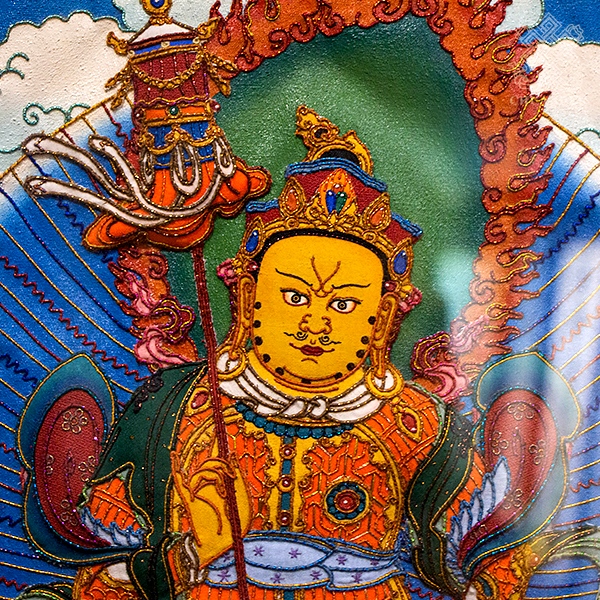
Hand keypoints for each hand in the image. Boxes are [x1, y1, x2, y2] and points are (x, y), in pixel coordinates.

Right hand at [171, 451, 252, 567]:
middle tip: (232, 477)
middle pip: (210, 464)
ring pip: (203, 472)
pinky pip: (179, 480)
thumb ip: (235, 473)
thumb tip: (231, 453)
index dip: (222, 455)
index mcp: (220, 482)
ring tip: (223, 494)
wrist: (224, 540)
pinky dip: (175, 466)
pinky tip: (173, 454)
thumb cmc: (236, 520)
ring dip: (215, 478)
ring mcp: (197, 490)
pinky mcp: (188, 498)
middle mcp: (207, 484)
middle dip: (222, 466)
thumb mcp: (240, 493)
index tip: (227, 453)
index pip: (217, 461)